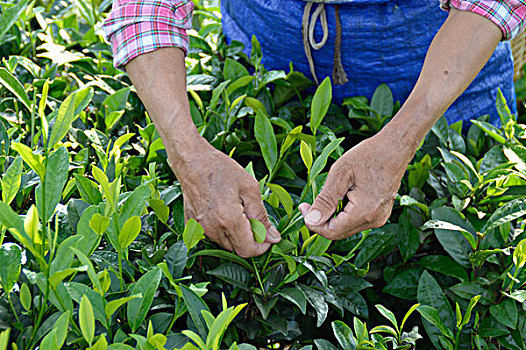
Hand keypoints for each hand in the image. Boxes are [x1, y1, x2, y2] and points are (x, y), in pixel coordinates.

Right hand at [172, 140, 280, 256]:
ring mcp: (200, 228)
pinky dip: (221, 228)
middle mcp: (213, 229)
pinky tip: (222, 209)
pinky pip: (212, 235)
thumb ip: (262, 216)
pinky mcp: (192, 224)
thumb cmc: (221, 170)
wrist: (191, 160)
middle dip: (249, 238)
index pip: (248, 251)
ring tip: (236, 208)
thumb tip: (274, 238)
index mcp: (229, 221)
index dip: (261, 247)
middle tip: (252, 216)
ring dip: (235, 233)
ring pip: (224, 243)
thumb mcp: (250, 188)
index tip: (267, 234)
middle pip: (237, 249)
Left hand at [298, 133, 411, 238]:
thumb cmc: (368, 155)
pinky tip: (340, 196)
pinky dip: (342, 213)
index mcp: (364, 212)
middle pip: (338, 232)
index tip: (303, 207)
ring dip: (331, 217)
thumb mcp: (340, 173)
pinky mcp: (380, 214)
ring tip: (326, 195)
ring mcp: (379, 218)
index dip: (313, 223)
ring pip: (345, 228)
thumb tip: (312, 220)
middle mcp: (374, 220)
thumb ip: (325, 200)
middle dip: (320, 220)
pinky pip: (355, 221)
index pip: (331, 232)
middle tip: (308, 204)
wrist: (395, 148)